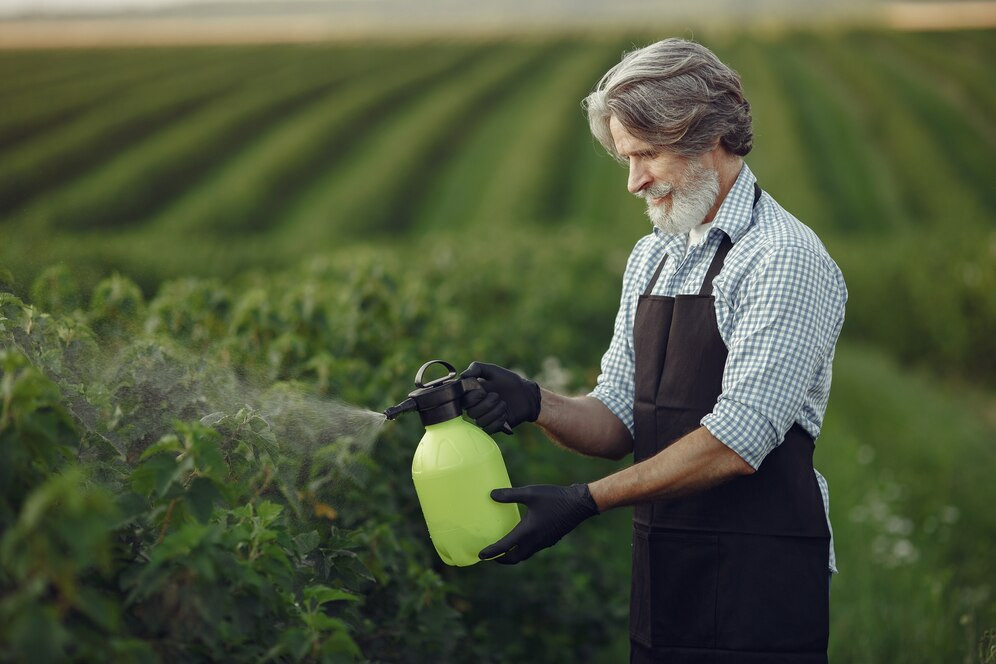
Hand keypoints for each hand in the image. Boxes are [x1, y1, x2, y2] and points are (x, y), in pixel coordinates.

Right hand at [461, 361, 540, 433]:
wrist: (526, 394)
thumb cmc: (508, 381)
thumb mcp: (493, 370)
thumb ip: (477, 368)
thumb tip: (462, 375)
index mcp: (472, 394)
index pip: (462, 400)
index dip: (473, 397)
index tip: (482, 390)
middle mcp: (476, 407)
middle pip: (471, 412)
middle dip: (487, 403)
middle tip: (497, 396)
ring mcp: (484, 418)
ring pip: (480, 422)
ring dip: (495, 411)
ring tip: (503, 404)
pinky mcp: (493, 427)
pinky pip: (489, 429)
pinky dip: (498, 421)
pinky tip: (505, 414)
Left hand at [479, 484, 598, 563]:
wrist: (580, 504)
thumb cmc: (555, 497)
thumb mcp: (531, 493)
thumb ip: (510, 495)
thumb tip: (491, 495)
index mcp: (527, 532)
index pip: (505, 547)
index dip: (491, 552)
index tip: (480, 555)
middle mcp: (535, 542)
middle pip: (515, 558)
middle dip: (502, 559)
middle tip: (491, 555)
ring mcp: (544, 542)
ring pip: (525, 555)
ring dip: (513, 555)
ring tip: (505, 549)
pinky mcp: (551, 539)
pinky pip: (533, 549)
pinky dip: (524, 549)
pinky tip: (522, 538)